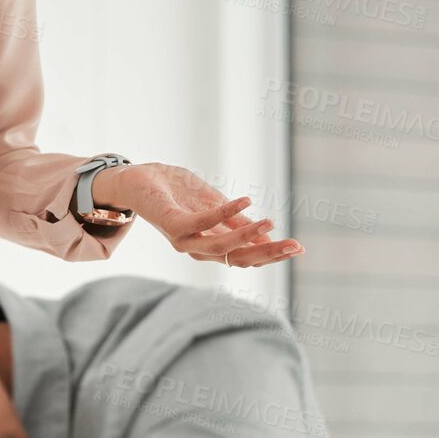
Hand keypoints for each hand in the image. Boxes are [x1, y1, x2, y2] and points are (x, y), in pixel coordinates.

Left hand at [99, 162, 303, 267]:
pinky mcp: (171, 223)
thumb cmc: (176, 192)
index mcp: (210, 244)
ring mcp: (183, 239)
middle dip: (268, 253)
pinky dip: (224, 213)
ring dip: (248, 236)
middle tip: (295, 246)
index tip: (299, 248)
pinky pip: (201, 222)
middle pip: (238, 259)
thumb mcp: (215, 204)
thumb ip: (237, 222)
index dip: (271, 254)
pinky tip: (246, 201)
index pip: (245, 257)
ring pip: (221, 247)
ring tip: (273, 223)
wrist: (139, 178)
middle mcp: (197, 248)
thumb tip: (269, 235)